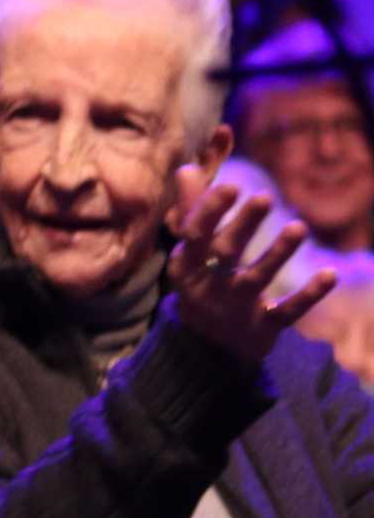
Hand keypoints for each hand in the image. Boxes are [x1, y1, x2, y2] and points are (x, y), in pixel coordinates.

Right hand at [165, 165, 335, 362]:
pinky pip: (286, 311)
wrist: (205, 349)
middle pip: (225, 253)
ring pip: (256, 279)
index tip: (232, 186)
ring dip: (278, 254)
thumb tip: (188, 167)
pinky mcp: (262, 328)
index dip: (211, 211)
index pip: (195, 235)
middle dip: (244, 226)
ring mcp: (236, 308)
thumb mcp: (190, 251)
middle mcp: (208, 285)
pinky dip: (308, 295)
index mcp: (187, 264)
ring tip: (299, 227)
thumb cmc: (201, 284)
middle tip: (265, 197)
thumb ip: (192, 210)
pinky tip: (330, 274)